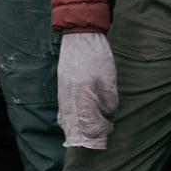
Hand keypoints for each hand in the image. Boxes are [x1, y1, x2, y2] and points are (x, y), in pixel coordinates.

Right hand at [58, 31, 118, 148]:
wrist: (81, 37)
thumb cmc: (98, 59)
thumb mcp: (109, 83)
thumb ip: (110, 103)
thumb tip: (109, 117)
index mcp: (82, 96)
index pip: (88, 124)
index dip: (98, 132)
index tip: (107, 132)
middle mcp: (68, 97)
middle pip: (75, 125)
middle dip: (88, 132)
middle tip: (101, 133)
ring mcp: (62, 92)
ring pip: (67, 118)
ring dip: (78, 126)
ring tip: (91, 128)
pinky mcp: (61, 87)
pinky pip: (64, 109)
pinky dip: (71, 117)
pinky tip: (78, 119)